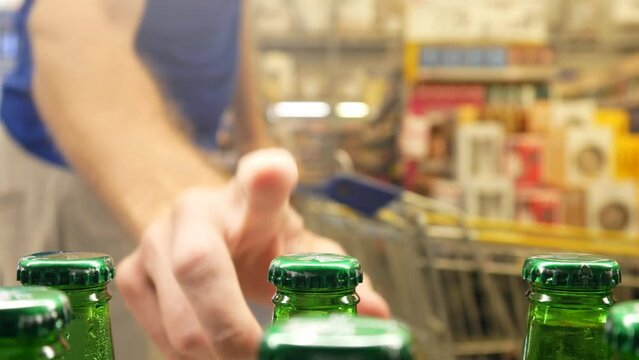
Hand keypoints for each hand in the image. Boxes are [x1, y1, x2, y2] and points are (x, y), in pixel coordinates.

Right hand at [116, 149, 389, 358]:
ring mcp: (155, 238)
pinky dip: (189, 359)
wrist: (203, 227)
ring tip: (246, 357)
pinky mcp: (132, 271)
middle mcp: (195, 208)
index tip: (274, 172)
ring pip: (179, 321)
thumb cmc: (261, 239)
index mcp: (250, 196)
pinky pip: (157, 335)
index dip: (265, 176)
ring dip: (216, 357)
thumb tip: (376, 314)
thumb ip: (334, 278)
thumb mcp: (299, 248)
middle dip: (237, 335)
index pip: (259, 178)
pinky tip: (212, 352)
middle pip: (200, 269)